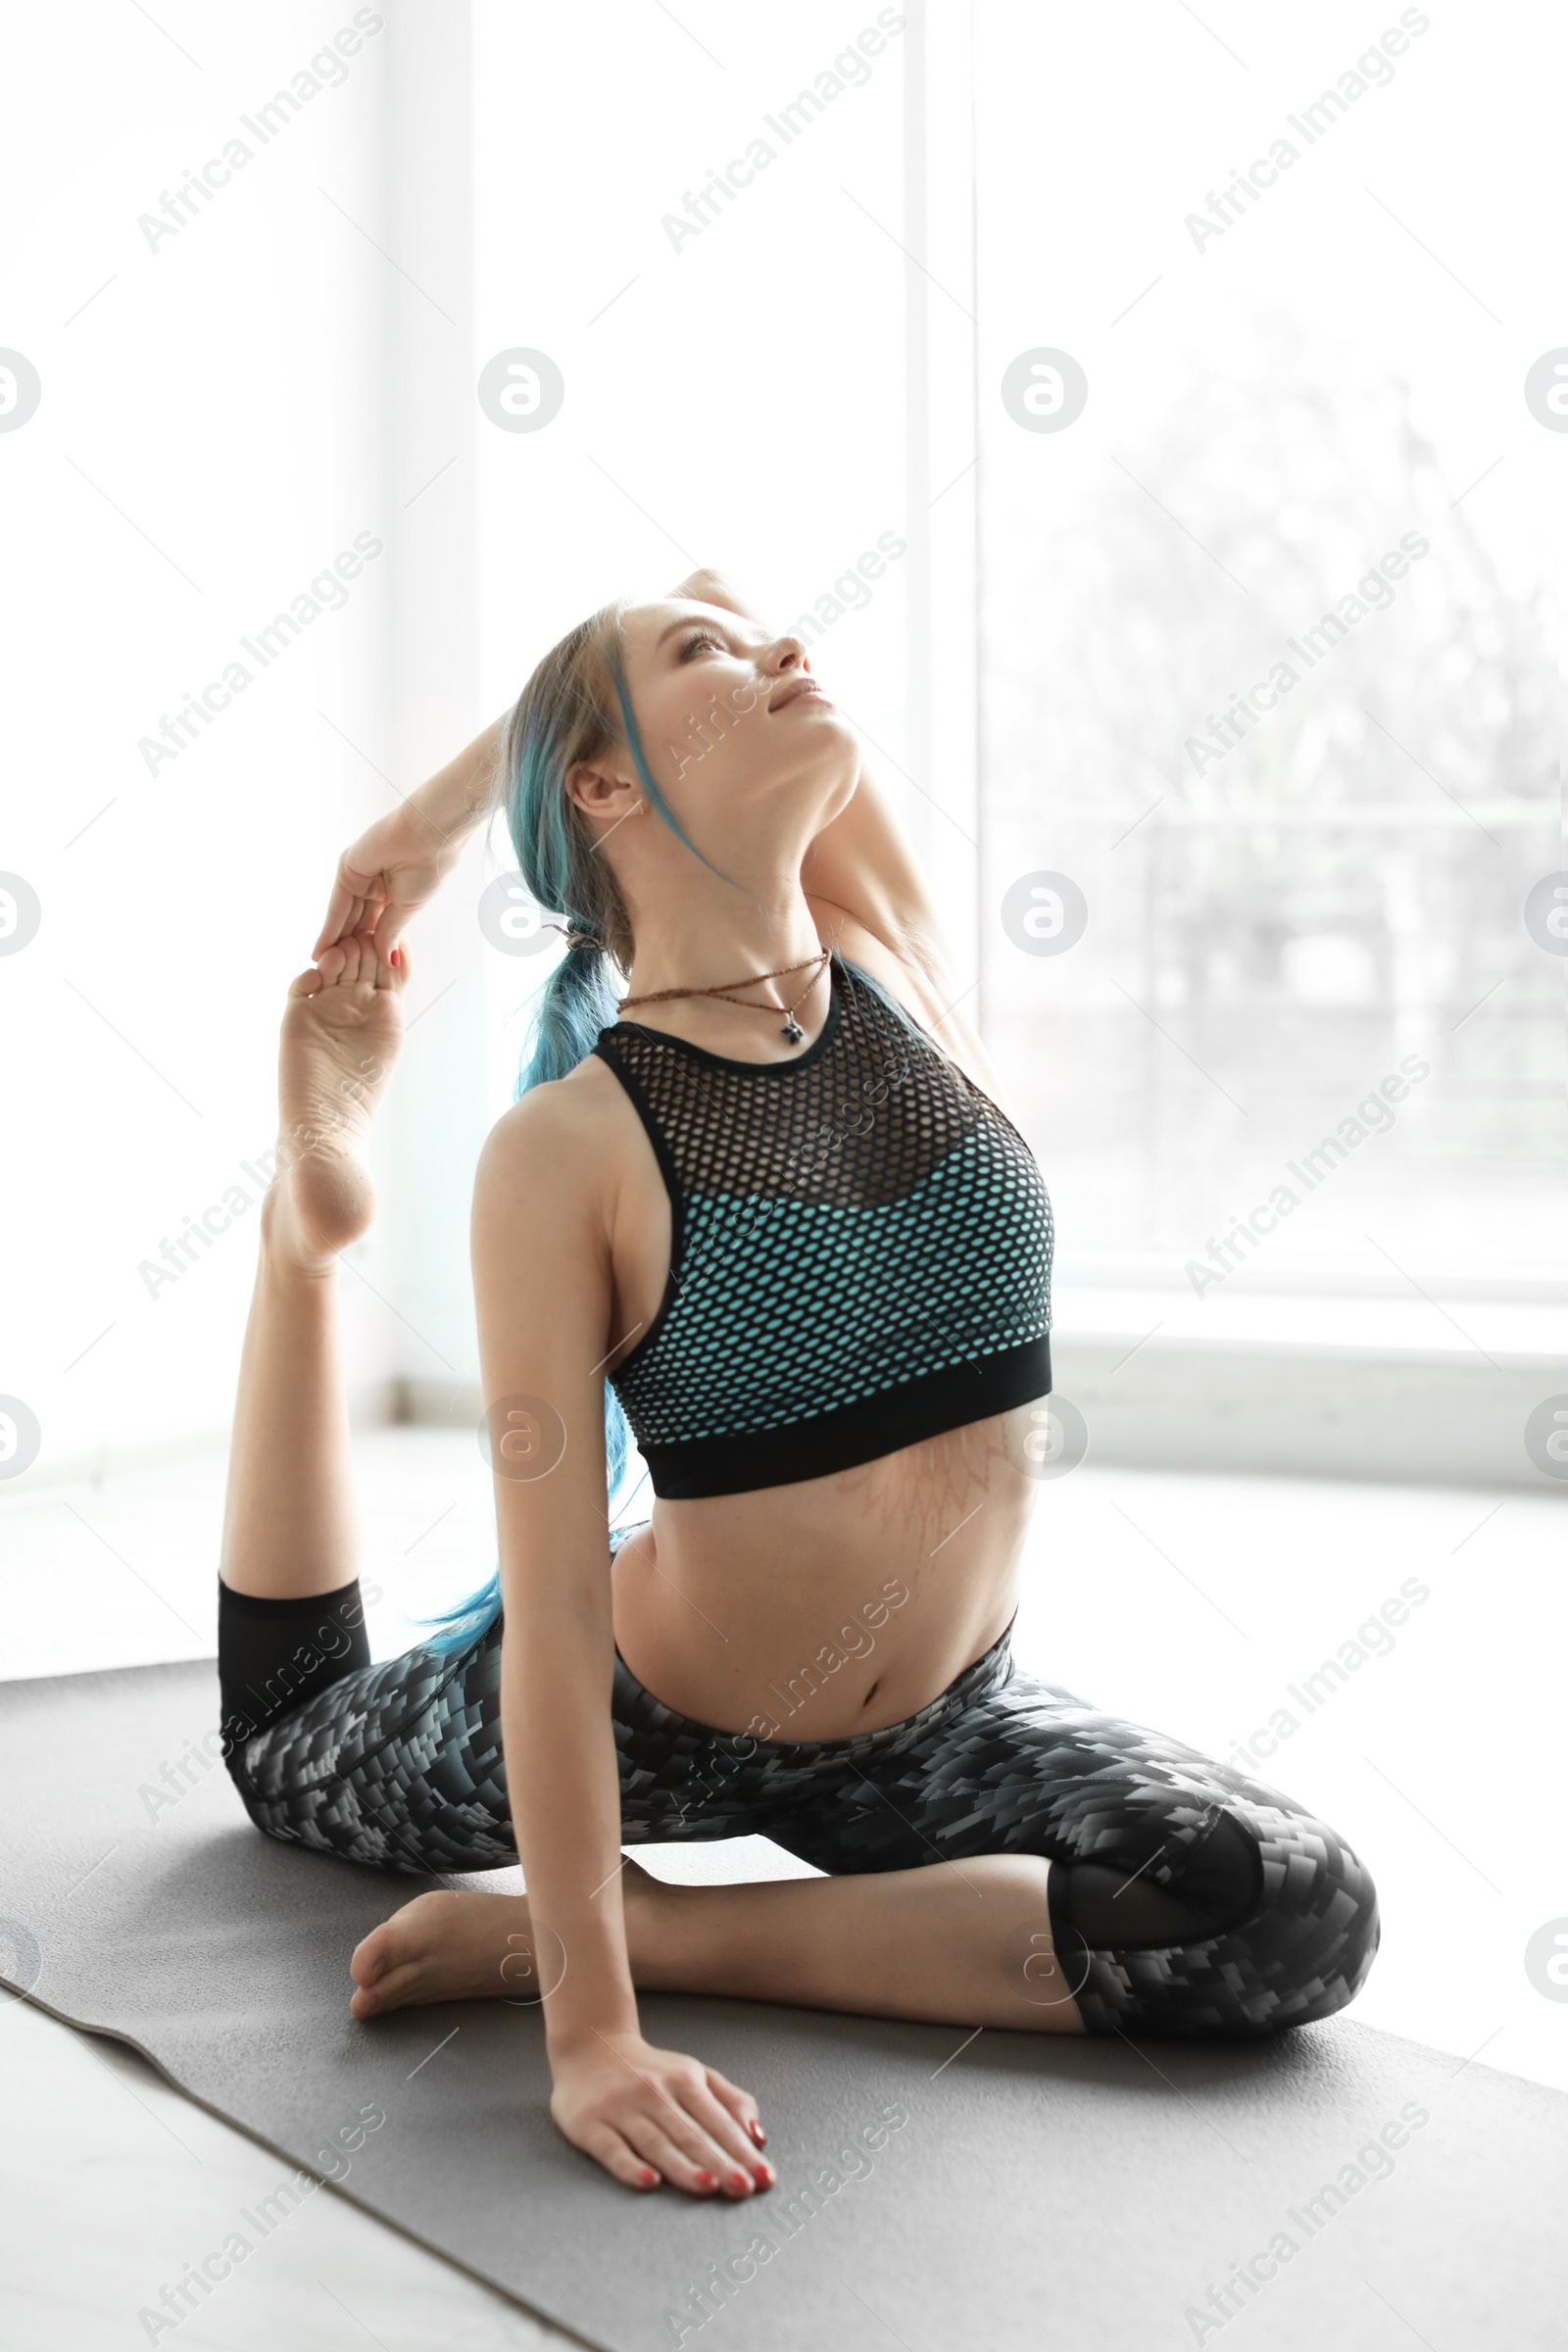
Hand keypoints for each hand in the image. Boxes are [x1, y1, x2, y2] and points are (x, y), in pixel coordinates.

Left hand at [313, 802, 468, 964]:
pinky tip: (322, 949)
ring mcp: (359, 877)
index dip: (366, 948)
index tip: (359, 974)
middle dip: (346, 947)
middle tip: (334, 975)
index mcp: (392, 892)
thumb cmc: (428, 869)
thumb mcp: (406, 909)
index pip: (374, 925)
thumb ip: (390, 933)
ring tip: (324, 969)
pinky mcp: (347, 870)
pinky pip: (337, 906)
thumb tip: (388, 960)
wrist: (429, 838)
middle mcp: (373, 885)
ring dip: (334, 942)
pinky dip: (329, 928)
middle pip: (356, 922)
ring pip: (344, 917)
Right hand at [549, 2030, 772, 2197]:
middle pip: (691, 2135)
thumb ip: (730, 2101)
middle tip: (745, 2188)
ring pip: (657, 2144)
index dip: (742, 2150)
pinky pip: (612, 2150)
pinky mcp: (590, 2126)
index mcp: (684, 2080)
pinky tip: (650, 2182)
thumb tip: (758, 2137)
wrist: (589, 2046)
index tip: (764, 2178)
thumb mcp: (695, 2074)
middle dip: (721, 2162)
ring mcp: (621, 2109)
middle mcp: (654, 2093)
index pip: (718, 2121)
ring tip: (710, 2187)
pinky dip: (631, 2167)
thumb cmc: (651, 2071)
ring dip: (684, 2167)